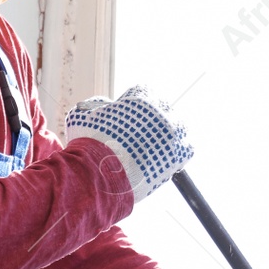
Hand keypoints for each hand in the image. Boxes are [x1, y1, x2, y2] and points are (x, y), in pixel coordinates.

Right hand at [65, 85, 192, 201]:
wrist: (97, 175)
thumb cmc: (87, 144)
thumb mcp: (82, 115)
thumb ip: (96, 105)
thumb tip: (104, 106)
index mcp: (140, 99)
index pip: (143, 93)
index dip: (133, 105)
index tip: (127, 117)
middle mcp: (160, 113)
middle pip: (163, 110)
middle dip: (152, 120)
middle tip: (140, 134)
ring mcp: (171, 135)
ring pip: (178, 128)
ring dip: (168, 135)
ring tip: (155, 147)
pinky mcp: (177, 156)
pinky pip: (186, 149)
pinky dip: (177, 153)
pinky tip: (164, 159)